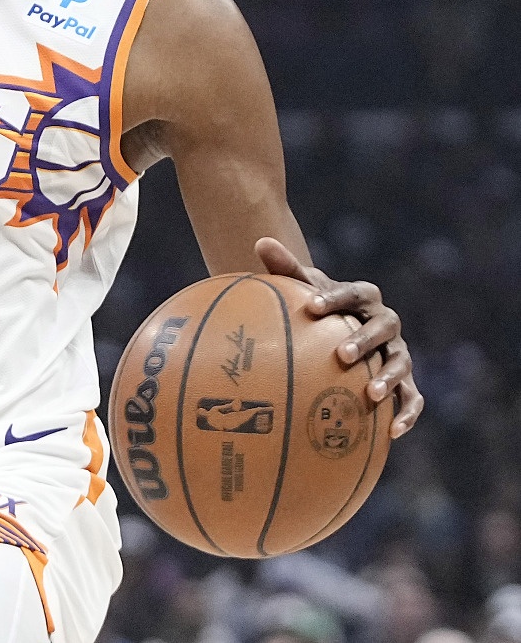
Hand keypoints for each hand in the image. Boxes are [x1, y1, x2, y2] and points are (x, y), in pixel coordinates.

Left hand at [255, 237, 422, 437]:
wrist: (342, 328)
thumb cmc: (319, 307)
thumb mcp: (304, 287)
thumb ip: (285, 267)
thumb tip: (261, 241)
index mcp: (364, 297)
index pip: (353, 293)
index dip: (336, 298)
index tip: (312, 307)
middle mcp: (387, 323)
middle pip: (382, 329)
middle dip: (364, 341)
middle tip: (342, 355)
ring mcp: (398, 352)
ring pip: (401, 364)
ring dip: (389, 378)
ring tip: (370, 394)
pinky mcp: (407, 382)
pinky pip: (413, 398)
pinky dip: (408, 413)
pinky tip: (393, 431)